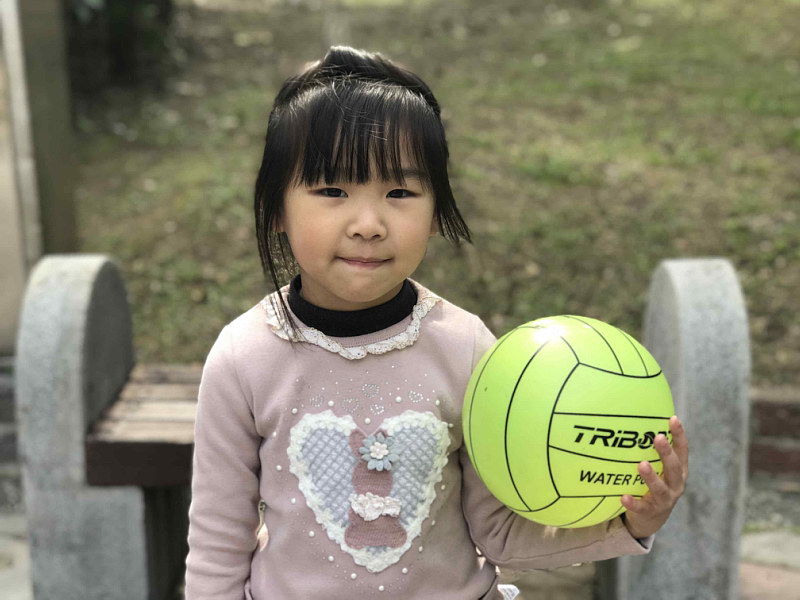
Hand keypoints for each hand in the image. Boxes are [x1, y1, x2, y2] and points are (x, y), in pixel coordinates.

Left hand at [620, 415, 688, 538]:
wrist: (651, 519)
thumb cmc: (652, 484)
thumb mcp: (658, 468)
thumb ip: (651, 450)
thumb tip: (634, 420)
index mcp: (679, 471)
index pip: (682, 451)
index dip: (679, 435)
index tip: (673, 418)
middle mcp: (675, 485)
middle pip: (674, 468)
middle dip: (667, 453)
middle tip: (658, 438)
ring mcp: (664, 500)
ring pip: (659, 489)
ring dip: (651, 477)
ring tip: (641, 464)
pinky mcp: (650, 512)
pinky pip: (641, 507)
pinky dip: (632, 502)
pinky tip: (623, 497)